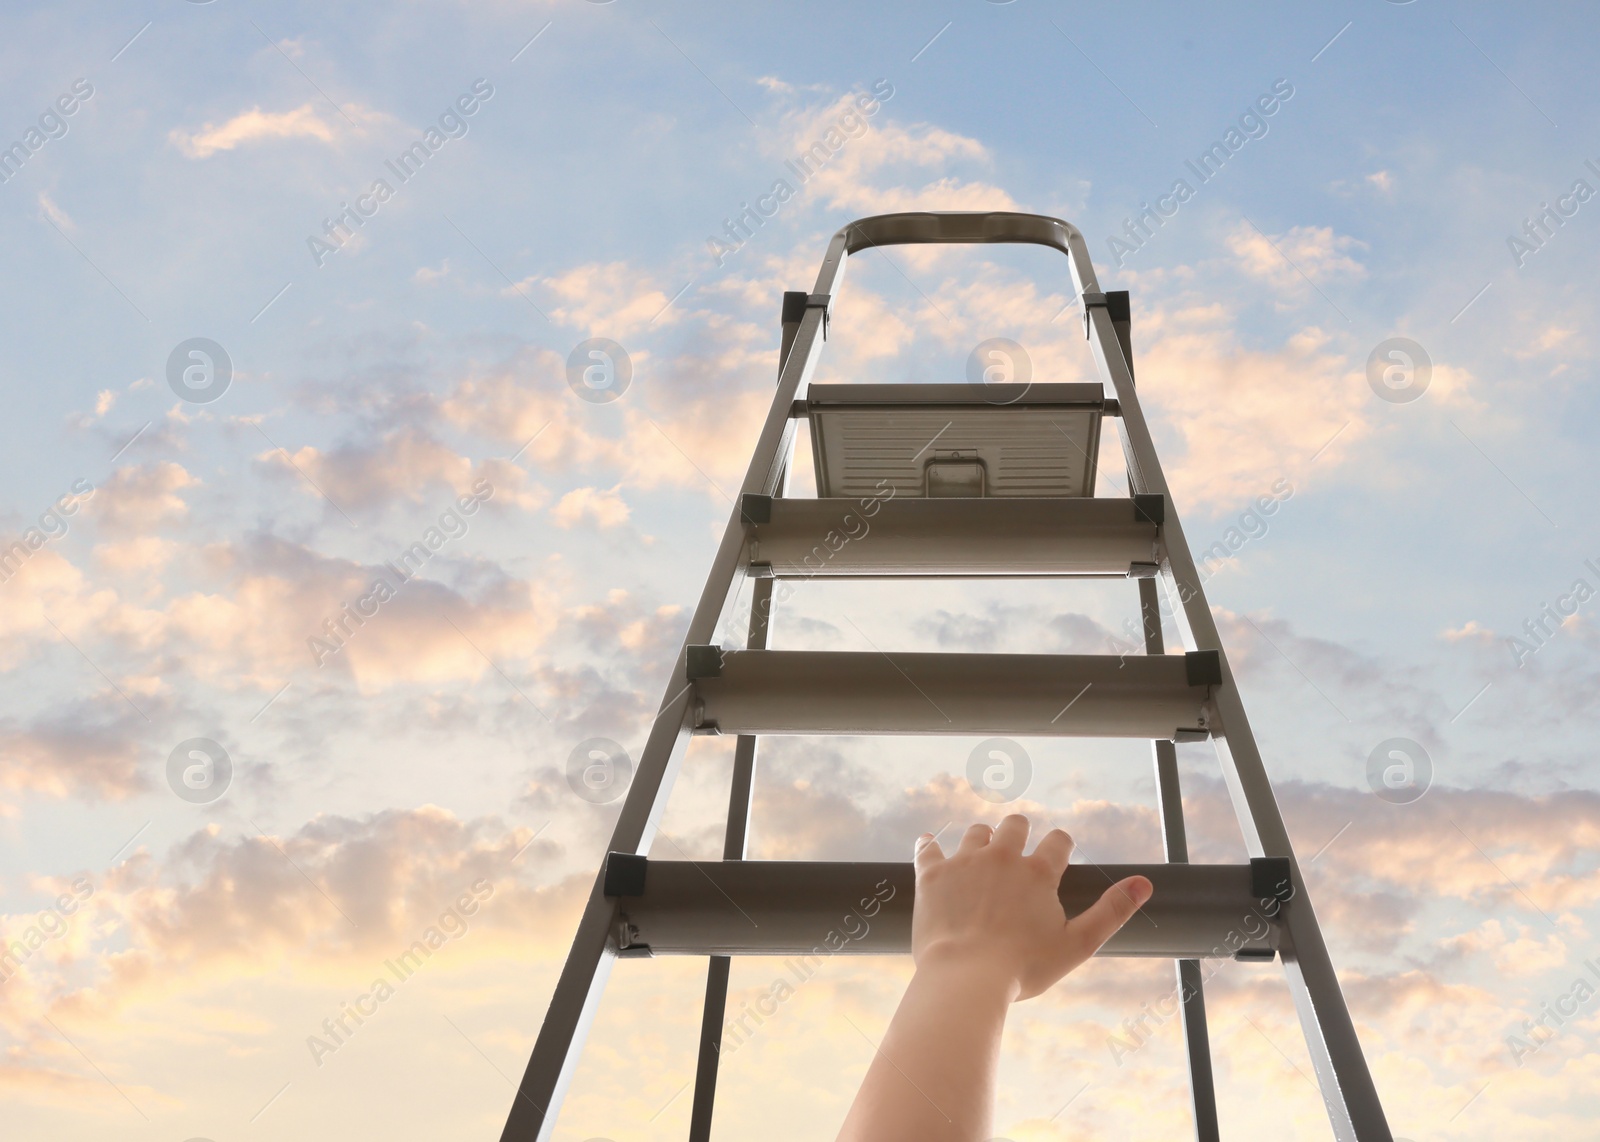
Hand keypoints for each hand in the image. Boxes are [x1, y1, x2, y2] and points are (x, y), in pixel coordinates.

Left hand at [911, 813, 1152, 1000]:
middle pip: (1014, 824)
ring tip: (980, 859)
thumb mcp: (1078, 944)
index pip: (1057, 840)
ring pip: (975, 832)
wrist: (966, 979)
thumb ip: (1112, 911)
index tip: (1056, 856)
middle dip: (1019, 834)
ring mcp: (964, 861)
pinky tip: (930, 846)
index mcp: (1038, 872)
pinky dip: (929, 845)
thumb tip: (1145, 883)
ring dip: (981, 840)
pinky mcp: (932, 873)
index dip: (1059, 847)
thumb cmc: (1024, 968)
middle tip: (1016, 854)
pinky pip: (927, 846)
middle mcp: (1002, 856)